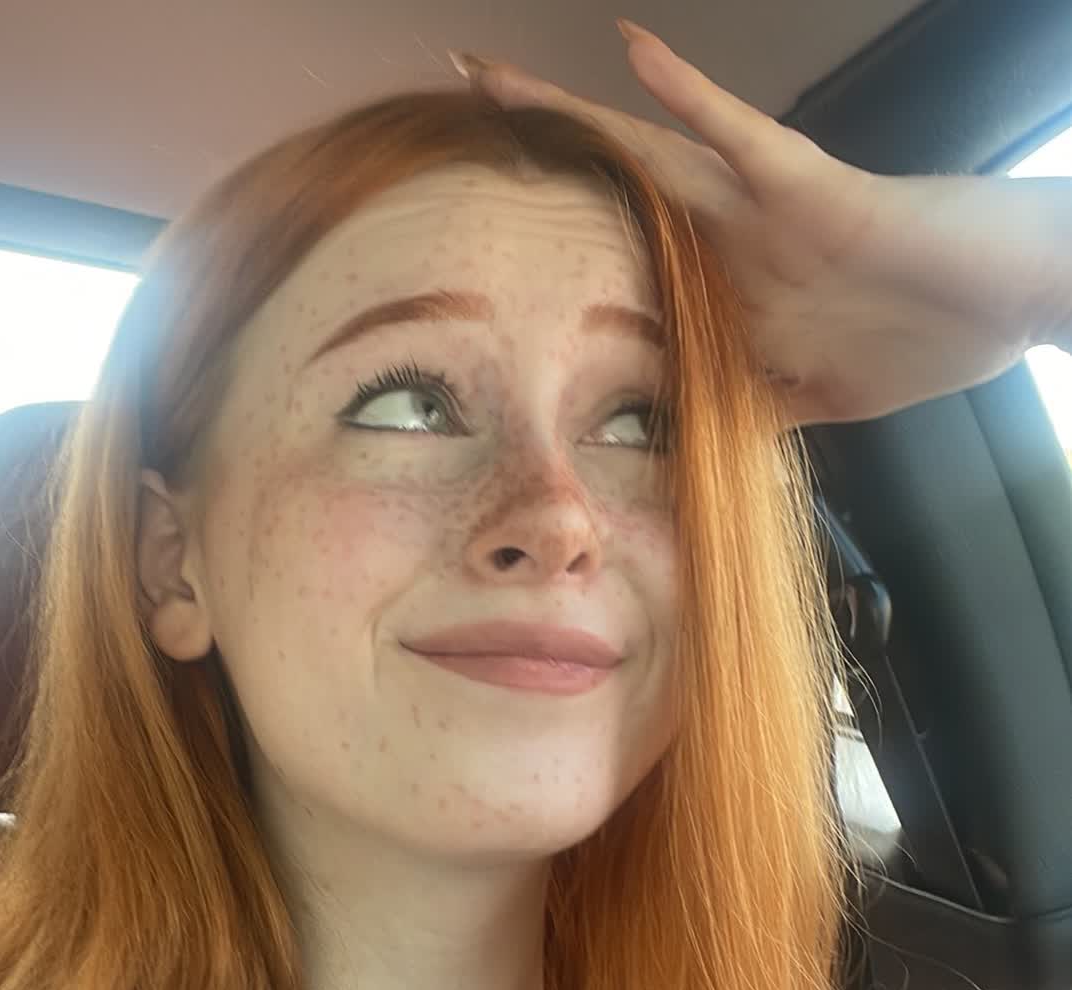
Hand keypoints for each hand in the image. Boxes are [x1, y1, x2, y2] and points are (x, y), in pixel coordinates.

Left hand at [457, 24, 1066, 426]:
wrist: (1012, 299)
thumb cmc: (927, 332)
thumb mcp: (814, 396)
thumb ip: (748, 412)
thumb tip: (685, 458)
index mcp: (727, 287)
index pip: (624, 260)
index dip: (555, 247)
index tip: (479, 248)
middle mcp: (730, 238)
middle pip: (612, 188)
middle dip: (536, 156)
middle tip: (458, 111)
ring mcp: (763, 210)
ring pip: (648, 152)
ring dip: (573, 117)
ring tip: (493, 78)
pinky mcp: (811, 190)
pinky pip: (740, 136)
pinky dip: (688, 96)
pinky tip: (630, 48)